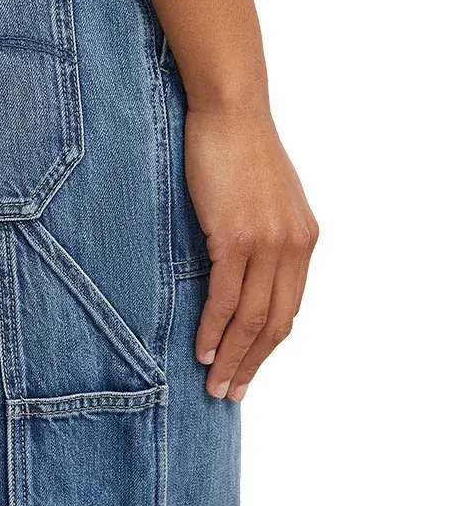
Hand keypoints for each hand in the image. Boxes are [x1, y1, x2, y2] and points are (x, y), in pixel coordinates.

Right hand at [185, 107, 317, 399]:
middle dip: (252, 363)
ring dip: (232, 356)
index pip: (288, 309)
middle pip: (275, 322)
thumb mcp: (264, 199)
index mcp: (303, 240)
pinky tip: (201, 349)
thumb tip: (242, 269)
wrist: (231, 112)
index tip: (248, 369)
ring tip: (215, 383)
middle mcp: (293, 247)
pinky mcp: (235, 237)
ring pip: (251, 317)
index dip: (268, 346)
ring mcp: (266, 243)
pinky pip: (225, 296)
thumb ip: (264, 236)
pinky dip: (214, 328)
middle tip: (231, 392)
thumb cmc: (239, 149)